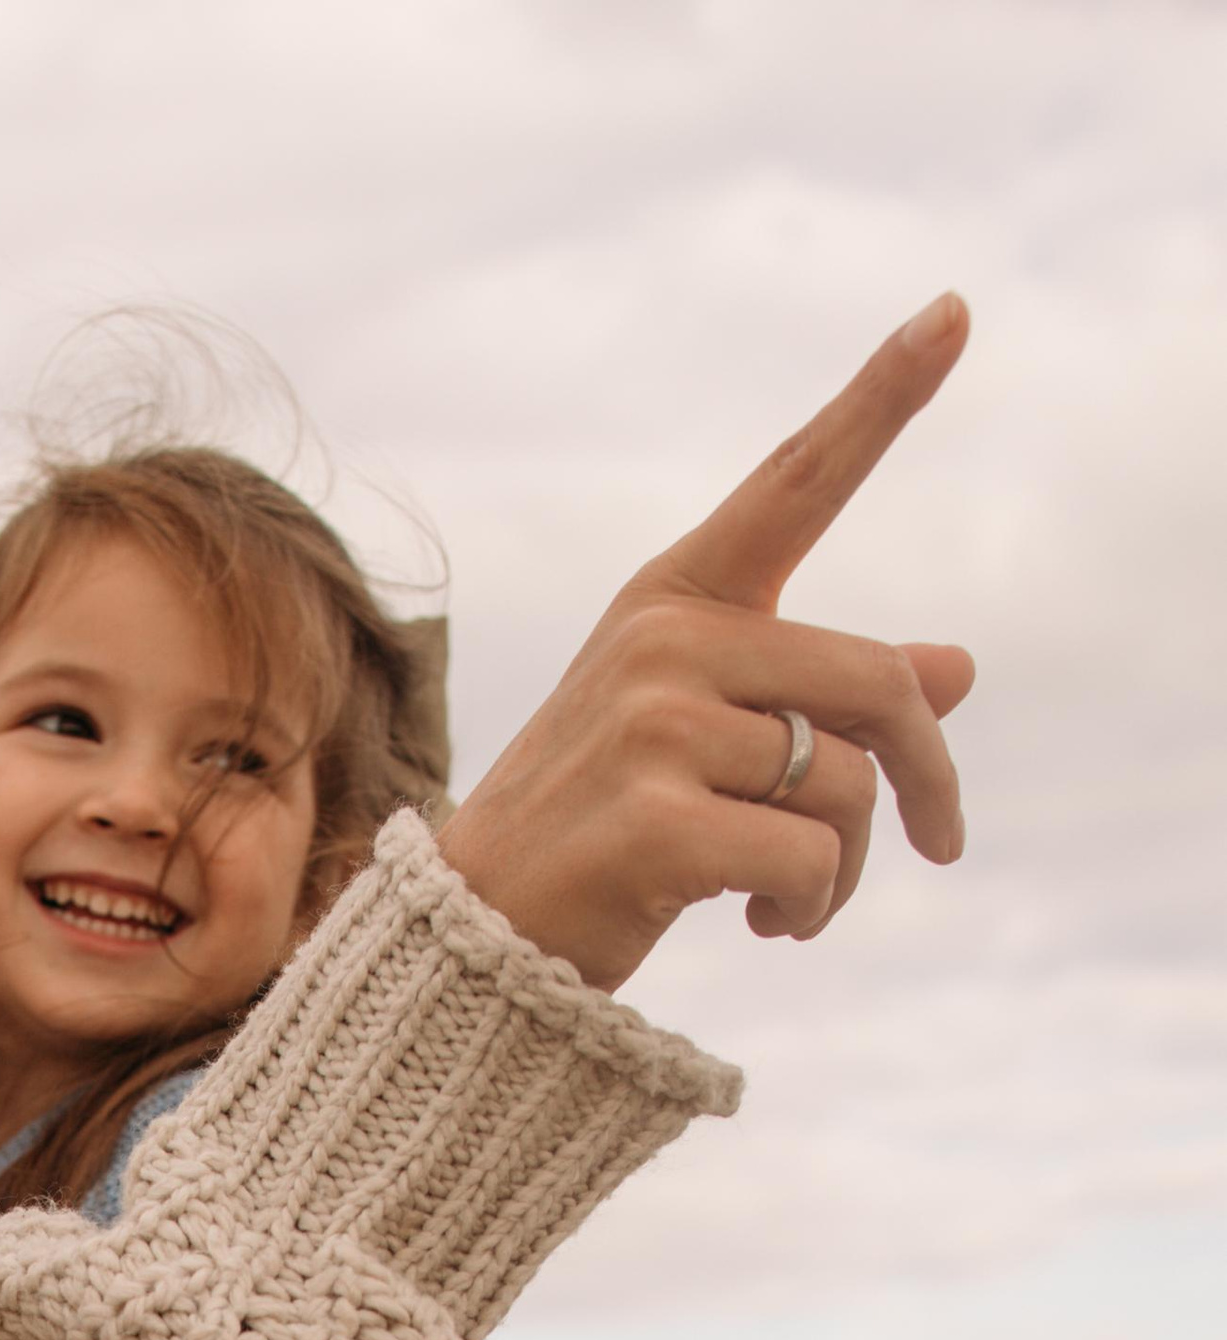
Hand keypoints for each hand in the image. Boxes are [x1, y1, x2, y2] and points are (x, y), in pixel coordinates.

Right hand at [438, 295, 977, 991]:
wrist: (474, 939)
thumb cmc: (599, 832)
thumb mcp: (709, 742)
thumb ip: (822, 699)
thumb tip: (956, 668)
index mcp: (674, 600)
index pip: (796, 484)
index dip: (883, 397)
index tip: (957, 308)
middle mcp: (664, 642)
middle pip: (878, 684)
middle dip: (926, 777)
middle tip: (940, 842)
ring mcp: (653, 727)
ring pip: (848, 786)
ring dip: (849, 867)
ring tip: (797, 905)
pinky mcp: (656, 822)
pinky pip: (809, 858)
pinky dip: (812, 907)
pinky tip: (768, 927)